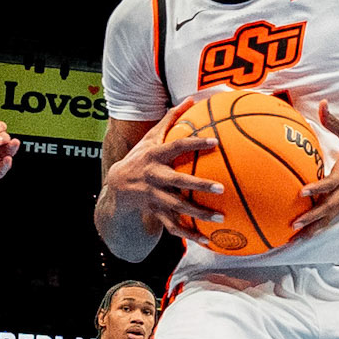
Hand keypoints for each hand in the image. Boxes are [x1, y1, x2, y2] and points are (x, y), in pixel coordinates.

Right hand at [108, 97, 224, 239]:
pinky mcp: (156, 212)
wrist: (118, 186)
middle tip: (221, 188)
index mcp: (155, 156)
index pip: (176, 146)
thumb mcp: (151, 137)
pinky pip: (174, 226)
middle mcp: (154, 177)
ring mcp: (154, 196)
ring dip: (199, 214)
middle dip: (199, 184)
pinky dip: (190, 234)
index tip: (214, 141)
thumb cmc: (141, 157)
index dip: (194, 143)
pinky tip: (208, 239)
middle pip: (178, 181)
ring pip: (177, 207)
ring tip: (221, 217)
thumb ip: (171, 119)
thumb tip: (192, 98)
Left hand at [290, 103, 338, 235]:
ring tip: (296, 240)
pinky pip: (333, 215)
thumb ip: (332, 121)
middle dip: (311, 218)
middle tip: (294, 226)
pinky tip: (309, 233)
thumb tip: (322, 104)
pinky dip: (321, 225)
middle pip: (329, 207)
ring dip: (314, 228)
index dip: (317, 188)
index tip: (302, 192)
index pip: (331, 182)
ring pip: (330, 216)